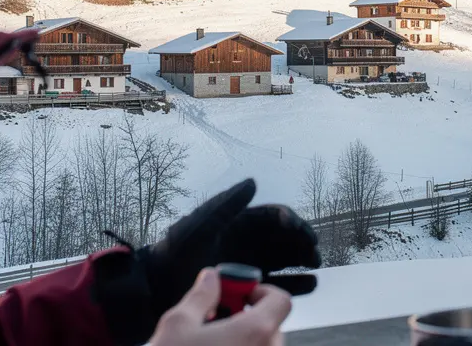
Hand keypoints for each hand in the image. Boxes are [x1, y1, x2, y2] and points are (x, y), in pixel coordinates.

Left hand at [143, 179, 320, 313]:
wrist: (157, 288)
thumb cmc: (173, 253)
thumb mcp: (198, 226)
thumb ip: (225, 206)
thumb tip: (252, 182)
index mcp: (240, 223)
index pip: (273, 217)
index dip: (289, 220)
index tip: (296, 228)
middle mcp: (251, 243)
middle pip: (286, 238)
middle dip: (303, 241)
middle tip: (313, 250)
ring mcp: (252, 266)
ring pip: (287, 260)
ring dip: (304, 261)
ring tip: (315, 266)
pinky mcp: (251, 288)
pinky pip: (279, 284)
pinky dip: (296, 284)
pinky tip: (310, 284)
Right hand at [150, 268, 290, 345]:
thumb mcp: (179, 323)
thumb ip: (201, 295)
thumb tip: (211, 279)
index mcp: (255, 332)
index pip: (281, 300)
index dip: (261, 291)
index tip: (240, 292)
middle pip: (269, 325)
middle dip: (246, 316)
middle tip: (217, 317)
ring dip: (242, 339)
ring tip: (210, 341)